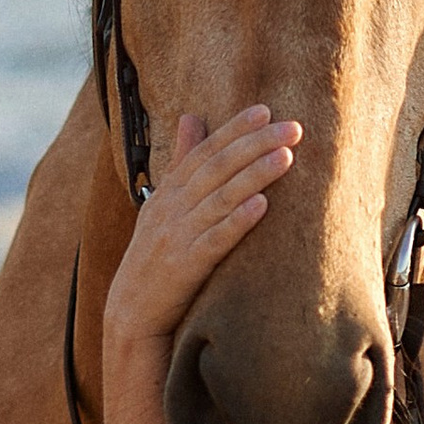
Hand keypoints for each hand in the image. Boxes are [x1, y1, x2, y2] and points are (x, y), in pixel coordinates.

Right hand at [104, 108, 300, 350]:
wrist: (131, 313)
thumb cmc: (154, 257)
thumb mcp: (162, 205)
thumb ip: (181, 163)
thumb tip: (192, 117)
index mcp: (168, 193)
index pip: (204, 152)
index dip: (234, 129)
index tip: (265, 110)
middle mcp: (171, 209)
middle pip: (216, 168)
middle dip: (255, 144)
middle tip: (292, 129)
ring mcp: (177, 237)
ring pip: (219, 199)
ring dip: (254, 176)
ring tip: (286, 158)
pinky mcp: (185, 267)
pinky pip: (214, 241)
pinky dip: (237, 221)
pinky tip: (262, 206)